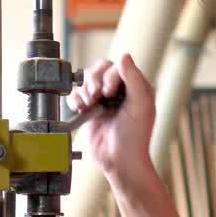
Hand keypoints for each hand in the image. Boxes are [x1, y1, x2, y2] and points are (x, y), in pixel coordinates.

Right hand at [69, 53, 154, 180]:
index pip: (117, 66)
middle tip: (97, 97)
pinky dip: (75, 99)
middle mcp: (119, 90)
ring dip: (84, 90)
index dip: (110, 77)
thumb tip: (124, 55)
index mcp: (135, 86)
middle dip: (94, 81)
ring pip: (86, 79)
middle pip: (99, 69)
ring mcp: (103, 99)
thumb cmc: (134, 137)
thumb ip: (134, 79)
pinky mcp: (89, 109)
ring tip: (89, 105)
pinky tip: (81, 109)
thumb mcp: (140, 105)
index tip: (110, 93)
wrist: (119, 161)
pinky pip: (76, 94)